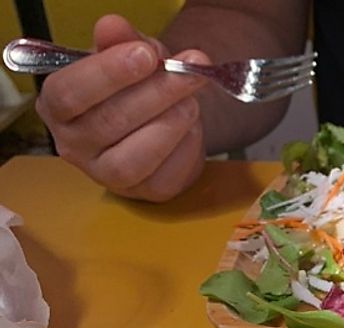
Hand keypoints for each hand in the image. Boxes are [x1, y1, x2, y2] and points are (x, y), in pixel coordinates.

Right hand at [36, 14, 209, 201]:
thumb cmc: (133, 87)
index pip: (69, 92)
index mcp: (58, 106)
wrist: (160, 122)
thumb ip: (118, 41)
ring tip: (191, 100)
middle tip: (185, 73)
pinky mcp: (145, 193)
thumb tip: (114, 26)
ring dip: (169, 125)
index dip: (108, 73)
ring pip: (134, 157)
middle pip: (108, 123)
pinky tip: (193, 127)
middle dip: (154, 94)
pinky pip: (165, 176)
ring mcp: (108, 176)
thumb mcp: (125, 55)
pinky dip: (185, 149)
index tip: (146, 55)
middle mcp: (75, 146)